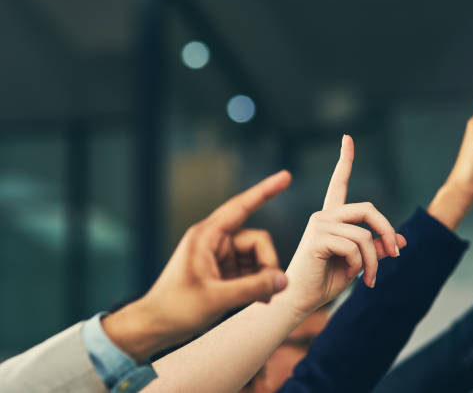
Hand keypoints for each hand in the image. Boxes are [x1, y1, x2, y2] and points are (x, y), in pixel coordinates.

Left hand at [102, 171, 291, 360]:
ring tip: (261, 299)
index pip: (241, 206)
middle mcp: (215, 241)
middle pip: (256, 241)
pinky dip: (258, 283)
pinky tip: (259, 299)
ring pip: (256, 257)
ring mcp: (220, 256)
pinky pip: (251, 270)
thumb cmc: (176, 308)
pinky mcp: (223, 271)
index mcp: (207, 236)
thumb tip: (283, 280)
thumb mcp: (217, 299)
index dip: (266, 191)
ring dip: (263, 277)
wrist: (156, 326)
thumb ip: (254, 288)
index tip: (286, 176)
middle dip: (267, 263)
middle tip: (269, 290)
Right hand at [283, 135, 406, 315]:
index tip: (347, 138)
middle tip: (396, 253)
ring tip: (368, 278)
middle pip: (367, 209)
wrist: (299, 301)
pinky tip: (351, 276)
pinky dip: (360, 265)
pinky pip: (354, 246)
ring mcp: (319, 224)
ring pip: (364, 235)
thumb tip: (400, 241)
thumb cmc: (325, 283)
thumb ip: (375, 249)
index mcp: (331, 218)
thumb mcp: (358, 264)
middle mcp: (324, 215)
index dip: (345, 159)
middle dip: (387, 230)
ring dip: (373, 261)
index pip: (339, 183)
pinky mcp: (318, 237)